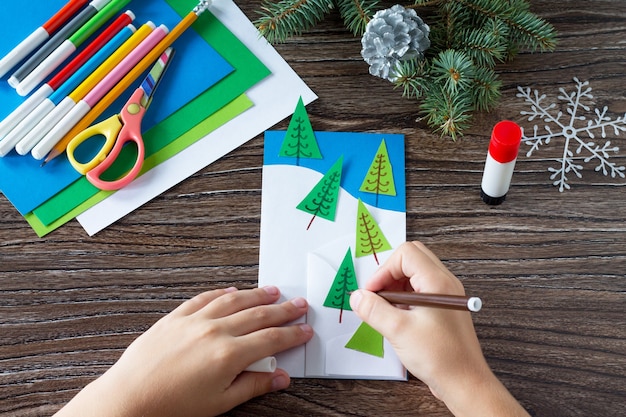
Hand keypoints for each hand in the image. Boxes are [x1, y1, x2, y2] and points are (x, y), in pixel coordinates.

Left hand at [55, 286, 312, 416]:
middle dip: (282, 310)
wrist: (129, 399)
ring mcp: (194, 320)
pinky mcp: (175, 317)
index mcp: (229, 354)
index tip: (305, 330)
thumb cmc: (171, 406)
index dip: (292, 334)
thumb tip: (280, 378)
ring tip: (273, 291)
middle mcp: (214, 331)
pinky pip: (204, 298)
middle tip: (299, 304)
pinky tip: (231, 290)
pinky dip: (221, 293)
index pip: (271, 339)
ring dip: (256, 295)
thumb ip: (253, 385)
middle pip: (258, 315)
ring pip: (234, 301)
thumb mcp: (219, 402)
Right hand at [349, 241, 528, 416]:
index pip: (406, 254)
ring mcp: (445, 296)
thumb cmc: (441, 357)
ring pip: (415, 275)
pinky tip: (397, 319)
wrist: (464, 382)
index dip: (384, 270)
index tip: (372, 292)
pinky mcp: (443, 309)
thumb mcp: (398, 331)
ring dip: (396, 287)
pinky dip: (404, 298)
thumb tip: (358, 297)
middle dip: (389, 275)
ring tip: (386, 310)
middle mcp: (444, 284)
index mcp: (437, 282)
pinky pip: (420, 291)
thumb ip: (374, 310)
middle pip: (411, 259)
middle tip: (377, 296)